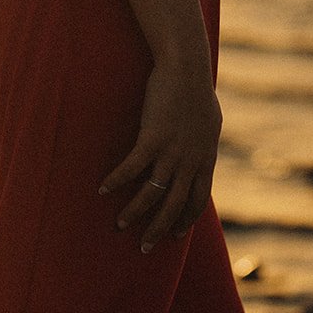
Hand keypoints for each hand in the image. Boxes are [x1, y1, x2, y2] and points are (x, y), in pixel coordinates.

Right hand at [98, 54, 222, 251]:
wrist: (187, 66)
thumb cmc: (196, 88)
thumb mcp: (209, 120)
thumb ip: (204, 140)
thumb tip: (202, 147)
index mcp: (205, 157)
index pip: (197, 199)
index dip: (185, 219)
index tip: (176, 234)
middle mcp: (191, 160)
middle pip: (174, 205)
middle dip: (159, 229)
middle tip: (144, 247)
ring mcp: (172, 151)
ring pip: (152, 193)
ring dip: (134, 211)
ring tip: (120, 224)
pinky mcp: (153, 137)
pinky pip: (132, 167)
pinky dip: (117, 180)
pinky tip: (103, 189)